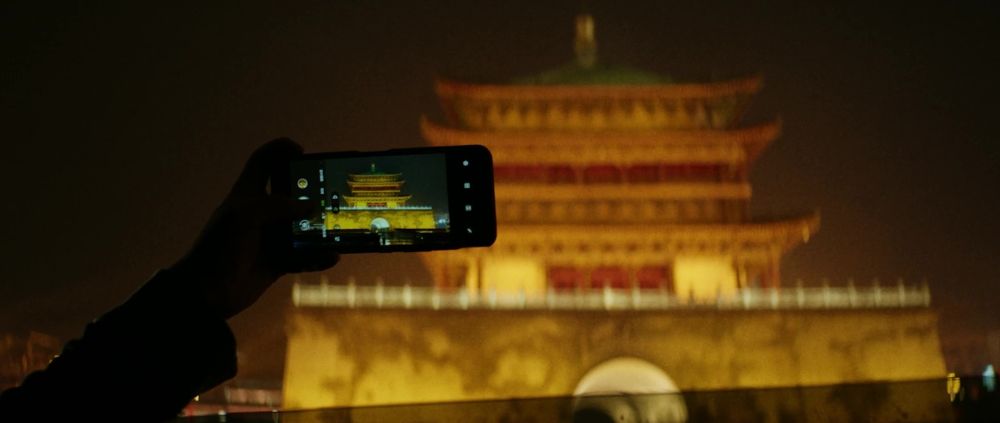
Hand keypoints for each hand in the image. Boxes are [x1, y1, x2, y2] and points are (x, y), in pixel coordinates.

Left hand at [170, 139, 338, 318]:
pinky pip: (304, 256)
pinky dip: (318, 257)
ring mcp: (270, 238)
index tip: (302, 151)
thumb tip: (310, 207)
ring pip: (302, 227)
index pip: (263, 162)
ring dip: (321, 228)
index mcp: (247, 195)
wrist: (206, 292)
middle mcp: (260, 213)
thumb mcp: (245, 216)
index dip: (280, 150)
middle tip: (333, 191)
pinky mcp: (277, 261)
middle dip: (312, 190)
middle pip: (291, 193)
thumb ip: (277, 206)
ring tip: (339, 227)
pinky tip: (332, 256)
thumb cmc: (219, 247)